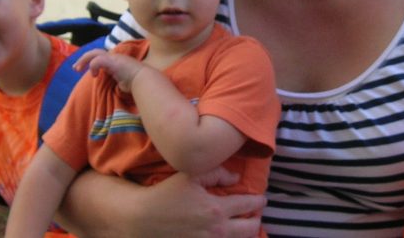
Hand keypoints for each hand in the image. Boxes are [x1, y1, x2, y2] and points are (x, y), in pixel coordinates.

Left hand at [75, 49, 144, 91]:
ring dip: (84, 60)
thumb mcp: (125, 82)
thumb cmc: (138, 83)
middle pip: (96, 52)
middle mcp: (115, 57)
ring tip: (77, 68)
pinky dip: (93, 66)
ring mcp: (114, 58)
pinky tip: (94, 75)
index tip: (90, 73)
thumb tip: (117, 86)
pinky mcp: (112, 61)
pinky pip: (98, 60)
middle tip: (76, 68)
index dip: (94, 62)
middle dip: (84, 59)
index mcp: (118, 61)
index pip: (103, 57)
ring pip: (95, 53)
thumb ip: (118, 81)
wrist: (144, 80)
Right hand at [129, 170, 265, 237]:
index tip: (261, 198)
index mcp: (217, 209)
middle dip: (256, 219)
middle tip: (255, 213)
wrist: (142, 219)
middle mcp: (217, 230)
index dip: (259, 200)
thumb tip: (236, 178)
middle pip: (251, 228)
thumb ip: (216, 172)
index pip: (249, 205)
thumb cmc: (165, 194)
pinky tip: (228, 234)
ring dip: (247, 232)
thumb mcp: (189, 175)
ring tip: (244, 225)